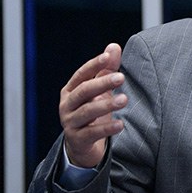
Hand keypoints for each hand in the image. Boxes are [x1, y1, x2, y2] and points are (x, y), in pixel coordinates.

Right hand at [58, 43, 126, 167]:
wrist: (81, 146)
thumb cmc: (92, 112)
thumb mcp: (99, 91)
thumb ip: (106, 69)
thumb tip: (114, 46)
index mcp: (71, 90)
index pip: (81, 74)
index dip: (94, 64)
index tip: (108, 56)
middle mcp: (67, 105)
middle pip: (83, 91)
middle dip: (102, 83)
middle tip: (121, 77)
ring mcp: (70, 123)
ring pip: (87, 112)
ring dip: (106, 105)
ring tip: (124, 99)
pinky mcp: (78, 140)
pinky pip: (92, 133)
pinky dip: (106, 128)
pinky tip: (120, 124)